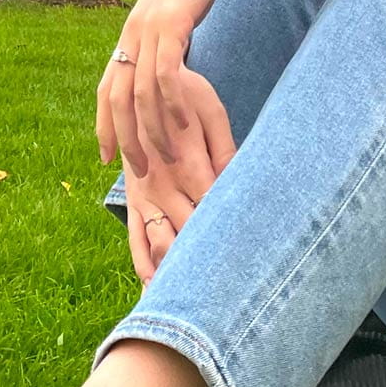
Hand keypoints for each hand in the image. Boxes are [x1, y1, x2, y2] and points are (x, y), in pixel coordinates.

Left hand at [96, 0, 263, 182]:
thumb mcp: (183, 17)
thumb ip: (172, 44)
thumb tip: (174, 72)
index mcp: (130, 35)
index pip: (107, 90)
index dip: (104, 127)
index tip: (109, 160)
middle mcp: (131, 33)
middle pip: (117, 98)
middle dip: (125, 139)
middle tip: (141, 172)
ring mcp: (148, 28)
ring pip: (141, 91)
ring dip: (152, 129)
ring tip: (168, 157)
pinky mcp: (172, 22)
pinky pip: (167, 71)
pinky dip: (172, 101)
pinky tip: (182, 123)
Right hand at [120, 68, 236, 282]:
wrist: (140, 79)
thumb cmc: (186, 92)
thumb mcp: (211, 111)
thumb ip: (225, 148)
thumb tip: (241, 175)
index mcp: (188, 164)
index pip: (214, 206)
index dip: (231, 232)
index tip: (252, 257)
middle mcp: (164, 185)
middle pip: (191, 230)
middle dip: (209, 260)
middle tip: (231, 293)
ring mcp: (146, 195)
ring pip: (162, 241)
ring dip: (176, 271)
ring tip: (191, 306)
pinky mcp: (134, 199)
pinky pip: (136, 237)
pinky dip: (145, 262)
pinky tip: (154, 286)